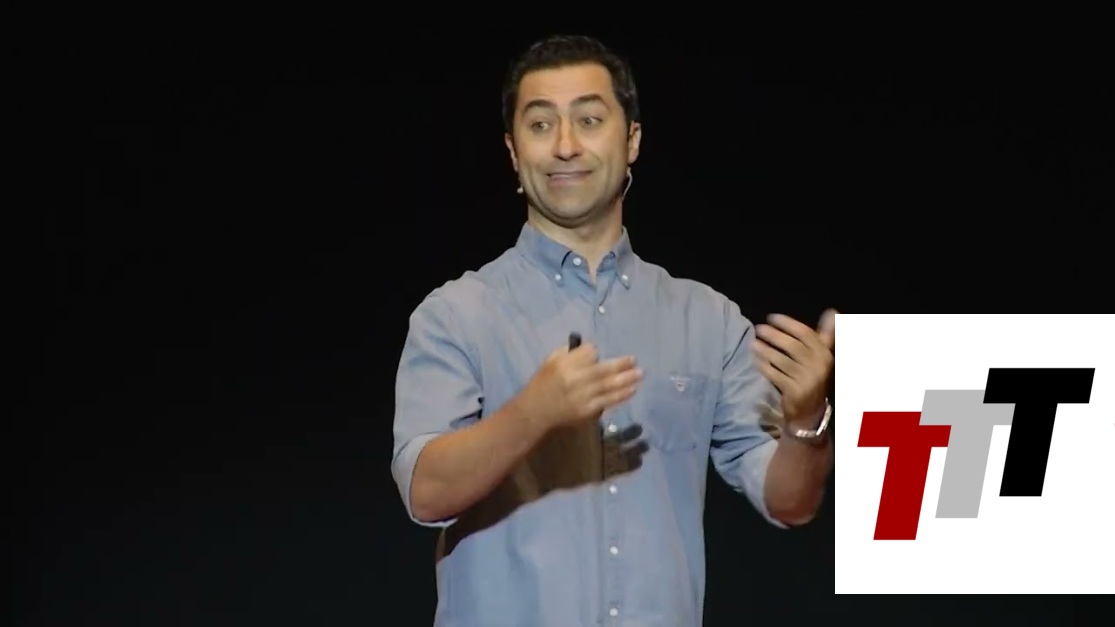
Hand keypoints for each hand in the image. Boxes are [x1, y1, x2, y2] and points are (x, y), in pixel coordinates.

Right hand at [517, 341, 642, 430]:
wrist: (536, 411)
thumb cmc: (544, 382)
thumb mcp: (551, 361)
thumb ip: (570, 354)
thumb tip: (592, 351)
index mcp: (564, 364)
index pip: (589, 353)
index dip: (595, 353)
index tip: (597, 354)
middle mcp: (574, 380)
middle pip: (603, 369)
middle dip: (621, 365)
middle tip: (635, 360)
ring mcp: (582, 397)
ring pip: (608, 386)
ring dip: (626, 379)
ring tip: (639, 374)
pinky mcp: (587, 411)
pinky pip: (608, 401)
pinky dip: (621, 395)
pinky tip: (632, 390)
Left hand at [752, 309, 836, 426]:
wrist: (811, 410)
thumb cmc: (813, 376)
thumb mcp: (822, 356)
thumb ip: (825, 335)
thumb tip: (832, 311)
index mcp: (825, 354)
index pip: (806, 334)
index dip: (788, 323)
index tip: (772, 317)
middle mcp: (818, 366)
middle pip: (792, 346)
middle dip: (774, 335)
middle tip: (759, 328)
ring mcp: (807, 380)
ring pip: (782, 361)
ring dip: (765, 350)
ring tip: (753, 343)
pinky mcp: (795, 392)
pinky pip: (775, 375)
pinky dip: (764, 366)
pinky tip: (756, 360)